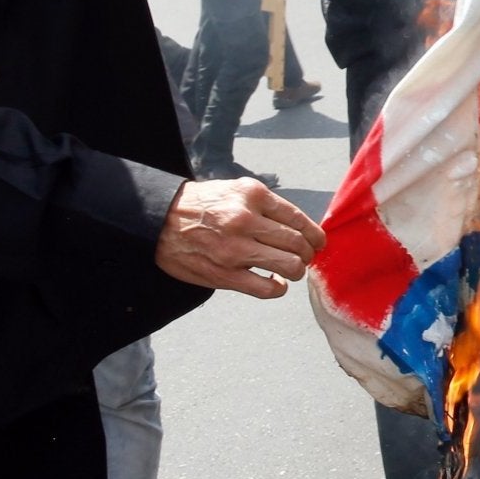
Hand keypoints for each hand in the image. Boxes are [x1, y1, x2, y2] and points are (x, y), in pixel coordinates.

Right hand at [156, 179, 325, 297]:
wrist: (161, 220)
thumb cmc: (203, 205)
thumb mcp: (237, 190)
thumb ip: (267, 206)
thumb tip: (301, 227)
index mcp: (253, 195)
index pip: (299, 219)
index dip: (315, 235)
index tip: (318, 242)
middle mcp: (246, 220)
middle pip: (298, 244)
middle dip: (307, 254)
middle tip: (304, 257)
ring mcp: (235, 249)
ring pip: (289, 266)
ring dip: (296, 271)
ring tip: (290, 270)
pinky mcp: (224, 274)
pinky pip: (266, 288)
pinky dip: (278, 288)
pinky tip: (275, 283)